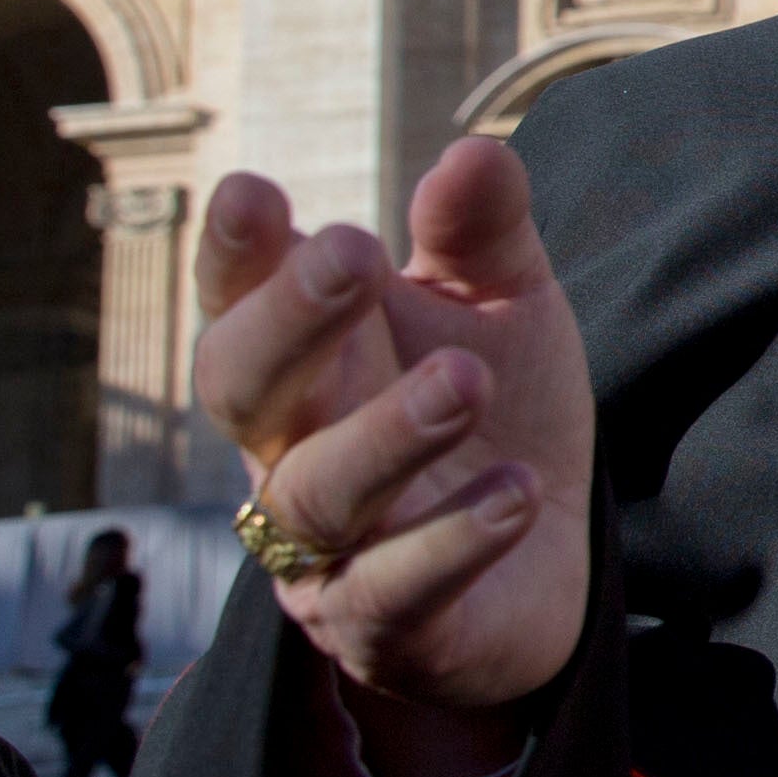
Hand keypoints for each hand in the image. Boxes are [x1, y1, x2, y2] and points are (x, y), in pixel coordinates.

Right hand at [196, 140, 595, 775]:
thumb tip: (475, 150)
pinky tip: (518, 495)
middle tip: (353, 252)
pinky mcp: (386, 626)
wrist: (543, 566)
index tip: (251, 193)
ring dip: (388, 432)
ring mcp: (326, 547)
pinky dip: (452, 540)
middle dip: (289, 320)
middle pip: (244, 389)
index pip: (240, 302)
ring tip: (469, 382)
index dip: (234, 253)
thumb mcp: (503, 311)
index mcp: (307, 361)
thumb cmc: (496, 414)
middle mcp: (290, 450)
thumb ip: (483, 237)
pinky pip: (397, 589)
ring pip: (319, 492)